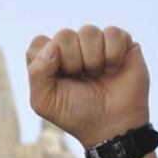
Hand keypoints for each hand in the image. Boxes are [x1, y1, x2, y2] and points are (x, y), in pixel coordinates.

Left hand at [26, 25, 149, 147]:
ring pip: (88, 31)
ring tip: (97, 76)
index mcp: (48, 59)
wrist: (111, 125)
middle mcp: (71, 47)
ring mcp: (95, 44)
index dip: (48, 60)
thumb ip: (37, 72)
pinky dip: (113, 54)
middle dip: (73, 62)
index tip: (59, 79)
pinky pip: (112, 33)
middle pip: (64, 35)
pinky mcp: (120, 43)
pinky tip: (113, 69)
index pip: (39, 42)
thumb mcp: (44, 101)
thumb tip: (53, 46)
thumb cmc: (75, 113)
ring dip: (93, 59)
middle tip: (81, 79)